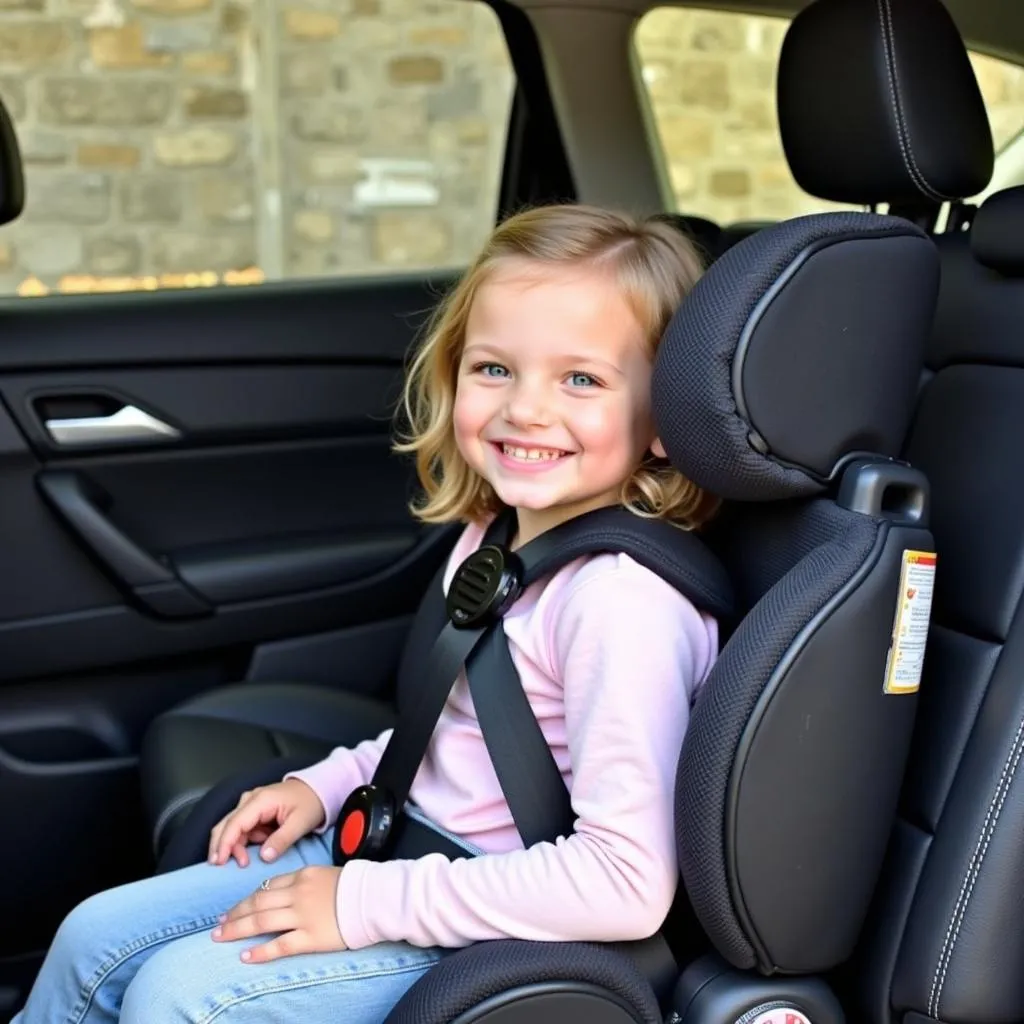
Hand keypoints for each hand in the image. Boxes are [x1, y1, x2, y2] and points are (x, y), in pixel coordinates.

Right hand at [208, 779, 324, 866]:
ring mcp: (251, 804)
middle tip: (221, 866)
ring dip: (235, 845)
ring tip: (246, 860)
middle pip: (226, 824)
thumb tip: (264, 856)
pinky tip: (257, 846)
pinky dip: (244, 841)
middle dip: (222, 846)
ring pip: (231, 828)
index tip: (219, 861)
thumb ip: (282, 840)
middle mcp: (251, 800)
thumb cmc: (311, 802)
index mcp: (261, 800)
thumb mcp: (300, 823)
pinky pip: (242, 829)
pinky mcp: (254, 811)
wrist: (319, 789)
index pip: (235, 823)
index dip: (225, 843)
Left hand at [213, 866, 345, 961]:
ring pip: (262, 922)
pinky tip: (245, 956)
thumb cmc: (354, 885)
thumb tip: (282, 889)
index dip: (248, 898)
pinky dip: (260, 952)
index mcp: (302, 876)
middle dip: (235, 914)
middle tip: (218, 924)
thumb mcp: (325, 873)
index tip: (236, 908)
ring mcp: (302, 916)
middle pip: (258, 903)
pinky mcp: (310, 937)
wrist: (374, 897)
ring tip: (221, 936)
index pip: (268, 886)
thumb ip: (303, 880)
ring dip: (238, 929)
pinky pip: (280, 945)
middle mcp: (298, 894)